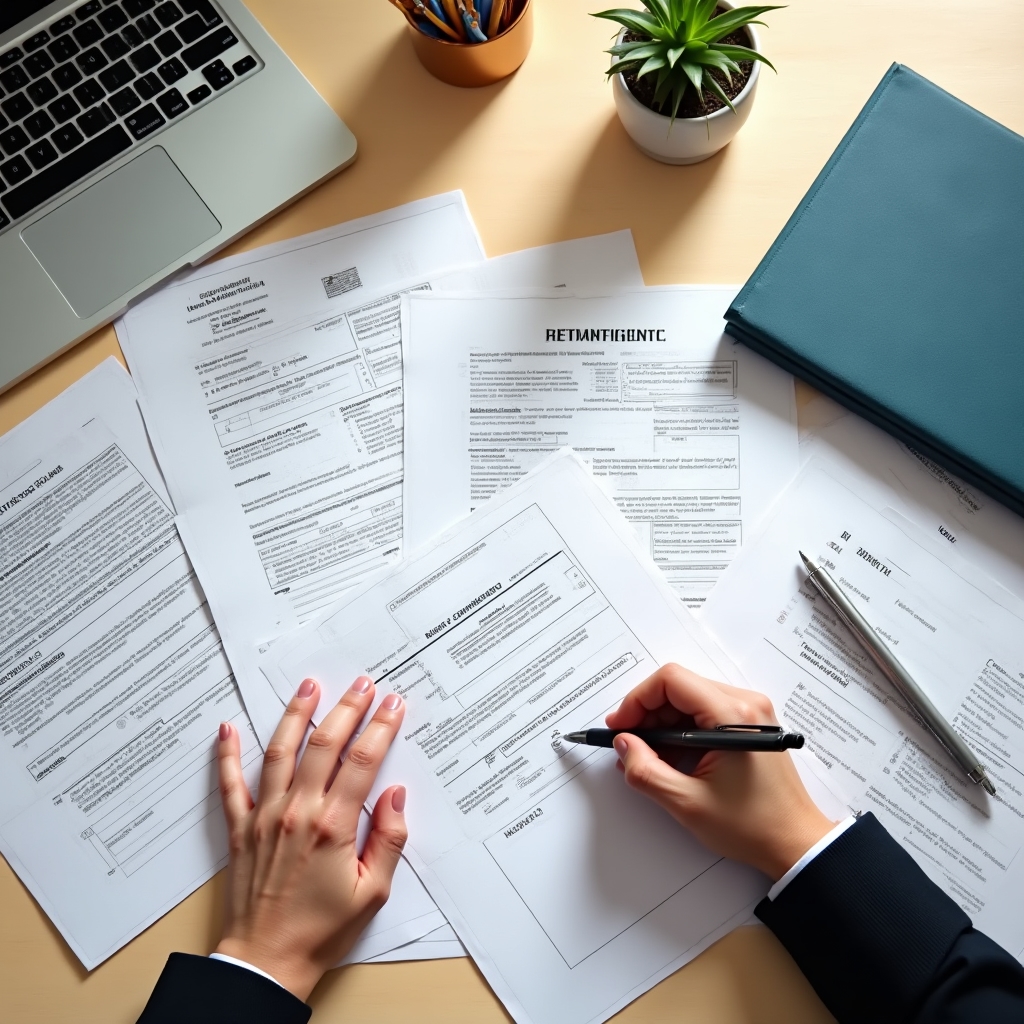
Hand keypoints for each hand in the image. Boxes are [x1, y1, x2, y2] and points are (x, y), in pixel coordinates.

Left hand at [214, 676, 406, 999]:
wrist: (265, 960)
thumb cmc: (321, 931)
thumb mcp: (372, 892)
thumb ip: (389, 840)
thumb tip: (396, 796)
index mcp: (333, 826)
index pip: (363, 762)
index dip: (380, 727)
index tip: (393, 704)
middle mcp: (297, 812)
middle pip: (325, 745)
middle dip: (347, 708)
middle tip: (362, 684)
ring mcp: (265, 817)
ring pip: (280, 751)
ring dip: (296, 714)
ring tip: (309, 686)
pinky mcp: (241, 828)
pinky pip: (231, 784)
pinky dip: (228, 754)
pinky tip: (228, 728)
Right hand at [606, 664, 833, 879]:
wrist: (796, 842)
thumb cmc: (753, 826)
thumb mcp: (688, 803)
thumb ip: (646, 771)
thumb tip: (623, 743)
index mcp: (732, 716)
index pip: (671, 680)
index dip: (637, 699)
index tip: (620, 726)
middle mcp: (745, 704)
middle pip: (679, 686)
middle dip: (647, 712)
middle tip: (628, 743)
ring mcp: (750, 712)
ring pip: (690, 698)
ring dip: (663, 721)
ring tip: (648, 755)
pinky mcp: (750, 725)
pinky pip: (705, 712)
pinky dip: (682, 728)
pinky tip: (670, 756)